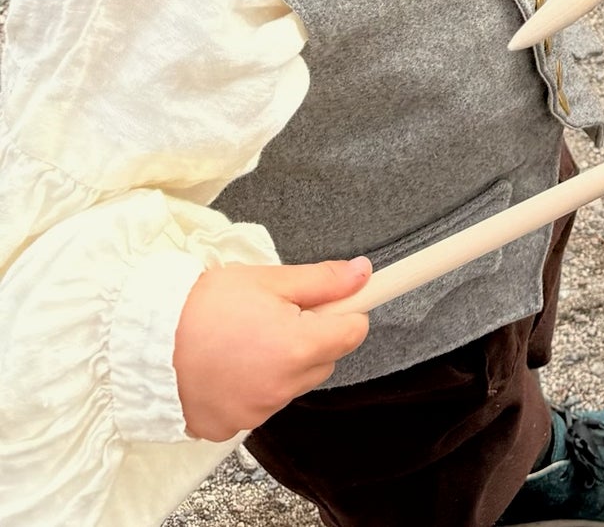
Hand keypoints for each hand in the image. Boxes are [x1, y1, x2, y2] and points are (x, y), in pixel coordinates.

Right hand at [174, 257, 370, 440]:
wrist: (143, 342)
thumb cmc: (203, 305)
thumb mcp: (269, 280)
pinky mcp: (227, 428)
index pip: (353, 333)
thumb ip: (323, 281)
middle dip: (311, 338)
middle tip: (276, 316)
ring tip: (245, 339)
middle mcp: (281, 388)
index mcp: (298, 347)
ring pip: (292, 385)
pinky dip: (252, 387)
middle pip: (323, 361)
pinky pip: (259, 405)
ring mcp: (253, 413)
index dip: (345, 313)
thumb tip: (362, 274)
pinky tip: (228, 365)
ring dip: (282, 365)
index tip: (331, 303)